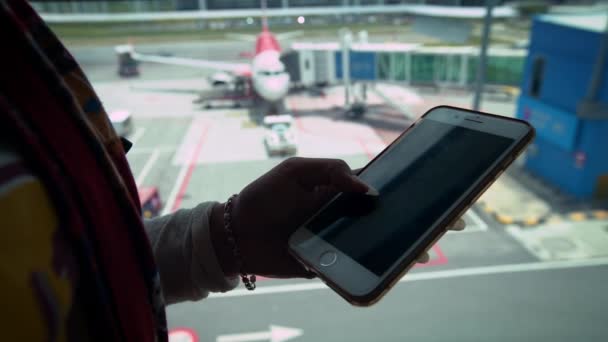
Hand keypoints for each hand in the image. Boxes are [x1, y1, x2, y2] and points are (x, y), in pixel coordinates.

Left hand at [210, 157, 465, 278]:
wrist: (236, 233)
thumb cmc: (265, 196)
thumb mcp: (295, 171)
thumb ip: (330, 172)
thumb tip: (368, 189)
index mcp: (339, 188)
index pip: (382, 185)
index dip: (409, 186)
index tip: (437, 186)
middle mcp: (344, 214)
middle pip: (388, 216)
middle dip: (418, 219)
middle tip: (449, 222)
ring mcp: (339, 239)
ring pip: (378, 243)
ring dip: (404, 246)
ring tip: (427, 250)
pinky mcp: (330, 262)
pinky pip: (357, 265)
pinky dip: (377, 268)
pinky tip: (397, 268)